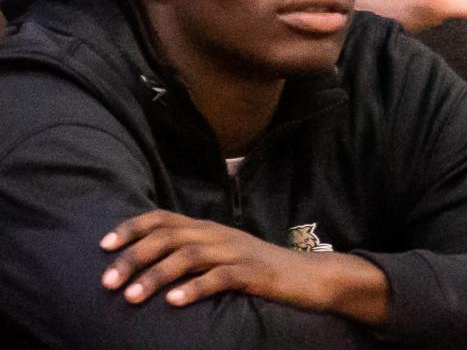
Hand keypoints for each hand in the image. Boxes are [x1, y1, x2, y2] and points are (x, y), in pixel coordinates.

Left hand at [100, 211, 388, 322]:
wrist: (308, 278)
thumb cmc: (258, 272)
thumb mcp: (221, 258)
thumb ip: (191, 255)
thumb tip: (147, 265)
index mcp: (208, 228)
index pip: (164, 218)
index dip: (132, 227)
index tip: (103, 245)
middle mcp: (218, 234)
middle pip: (170, 235)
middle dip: (134, 256)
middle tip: (107, 282)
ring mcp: (236, 252)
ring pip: (190, 254)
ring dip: (157, 274)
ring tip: (132, 297)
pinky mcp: (253, 273)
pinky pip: (221, 278)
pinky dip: (195, 288)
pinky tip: (175, 303)